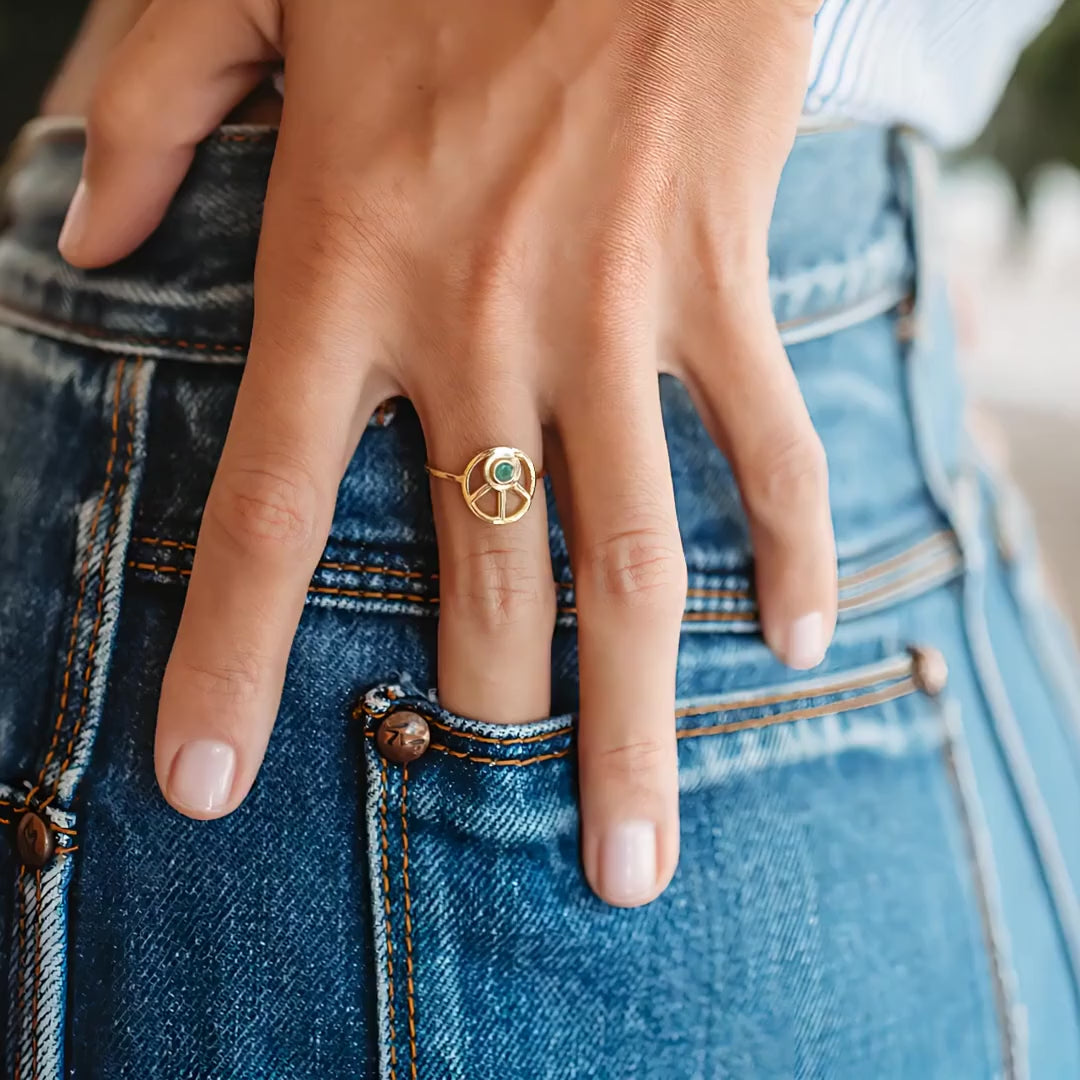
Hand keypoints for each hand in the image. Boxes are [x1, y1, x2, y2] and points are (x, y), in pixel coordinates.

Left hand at [59, 0, 833, 906]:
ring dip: (635, 720)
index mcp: (342, 272)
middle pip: (482, 584)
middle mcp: (477, 328)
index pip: (260, 514)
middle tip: (510, 851)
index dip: (223, 663)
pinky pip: (766, 446)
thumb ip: (149, 113)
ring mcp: (612, 317)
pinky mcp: (717, 284)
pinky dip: (792, 549)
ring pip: (633, 562)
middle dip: (485, 734)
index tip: (207, 786)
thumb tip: (75, 233)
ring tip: (637, 850)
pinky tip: (801, 639)